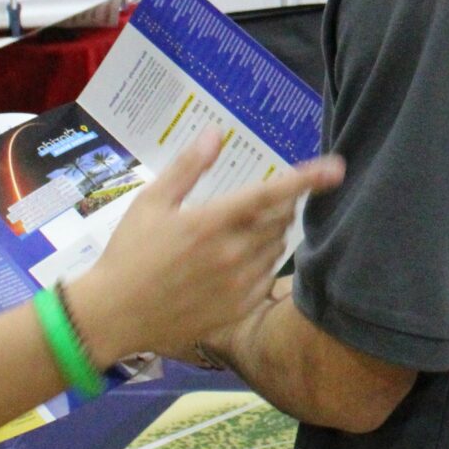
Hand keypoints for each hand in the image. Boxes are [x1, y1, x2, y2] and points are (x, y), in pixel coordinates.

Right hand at [63, 132, 343, 364]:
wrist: (113, 315)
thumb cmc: (129, 252)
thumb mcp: (151, 201)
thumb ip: (188, 167)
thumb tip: (216, 133)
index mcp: (212, 222)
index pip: (271, 195)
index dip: (307, 180)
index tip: (336, 168)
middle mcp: (233, 254)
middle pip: (280, 219)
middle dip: (279, 204)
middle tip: (257, 200)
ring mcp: (239, 284)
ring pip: (277, 247)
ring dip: (272, 232)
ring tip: (240, 230)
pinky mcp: (239, 308)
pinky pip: (268, 276)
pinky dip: (263, 261)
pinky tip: (237, 260)